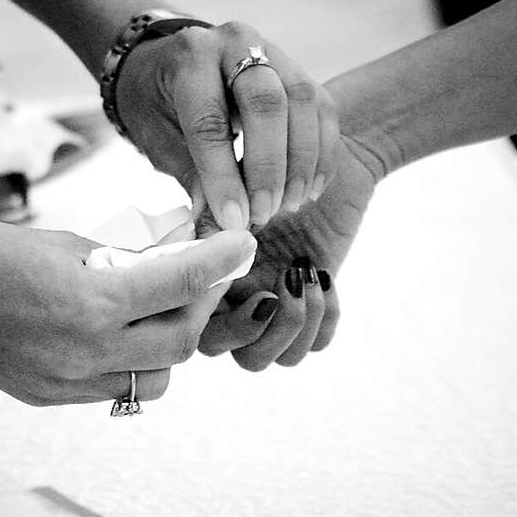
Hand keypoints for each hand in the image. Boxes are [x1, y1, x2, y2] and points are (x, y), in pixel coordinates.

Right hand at [0, 217, 254, 403]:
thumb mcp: (63, 243)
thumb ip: (121, 259)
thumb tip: (171, 260)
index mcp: (90, 302)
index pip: (181, 282)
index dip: (222, 260)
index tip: (244, 242)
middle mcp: (85, 351)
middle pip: (182, 342)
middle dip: (204, 306)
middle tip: (206, 276)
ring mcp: (67, 383)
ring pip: (157, 378)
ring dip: (172, 345)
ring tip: (160, 311)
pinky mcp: (50, 398)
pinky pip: (116, 388)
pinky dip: (132, 362)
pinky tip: (120, 333)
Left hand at [116, 22, 339, 232]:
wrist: (168, 65)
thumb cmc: (158, 105)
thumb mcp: (159, 140)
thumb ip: (192, 177)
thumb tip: (219, 227)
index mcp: (190, 57)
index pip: (210, 119)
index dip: (223, 176)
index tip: (233, 220)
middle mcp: (234, 42)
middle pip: (267, 101)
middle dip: (269, 166)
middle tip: (265, 213)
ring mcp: (272, 51)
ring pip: (302, 101)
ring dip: (301, 162)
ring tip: (289, 205)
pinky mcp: (298, 69)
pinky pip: (323, 108)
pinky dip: (321, 153)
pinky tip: (310, 189)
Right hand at [198, 132, 379, 368]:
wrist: (329, 158)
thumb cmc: (278, 160)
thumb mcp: (241, 180)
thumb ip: (214, 203)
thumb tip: (201, 222)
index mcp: (203, 272)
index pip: (188, 319)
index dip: (209, 309)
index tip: (237, 274)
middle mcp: (231, 297)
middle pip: (225, 351)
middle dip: (253, 329)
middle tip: (278, 288)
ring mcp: (271, 308)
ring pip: (266, 359)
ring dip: (291, 326)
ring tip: (307, 275)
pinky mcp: (311, 309)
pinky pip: (314, 346)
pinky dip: (324, 319)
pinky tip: (325, 276)